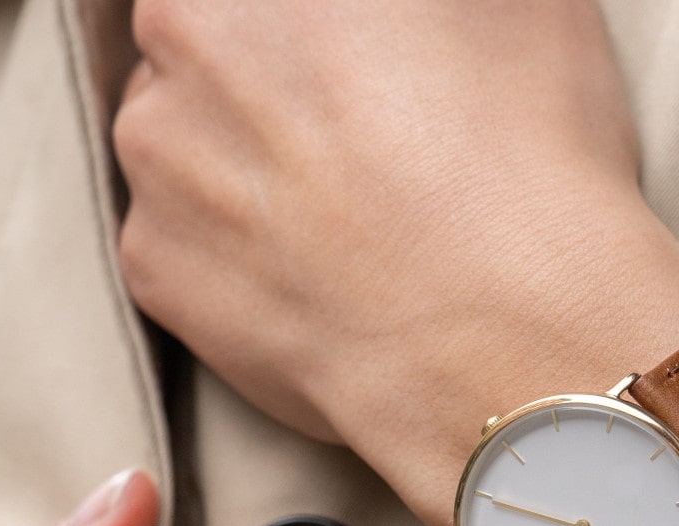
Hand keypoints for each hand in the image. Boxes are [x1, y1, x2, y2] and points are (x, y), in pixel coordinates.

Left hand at [115, 0, 678, 525]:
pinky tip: (319, 272)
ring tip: (349, 213)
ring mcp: (154, 164)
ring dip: (244, 161)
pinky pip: (183, 241)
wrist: (502, 338)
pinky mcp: (154, 269)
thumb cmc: (524, 157)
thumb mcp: (521, 7)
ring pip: (184, 140)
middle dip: (271, 77)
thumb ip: (443, 0)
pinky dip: (236, 253)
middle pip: (206, 43)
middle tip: (364, 129)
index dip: (320, 29)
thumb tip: (419, 18)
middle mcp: (176, 47)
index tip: (360, 63)